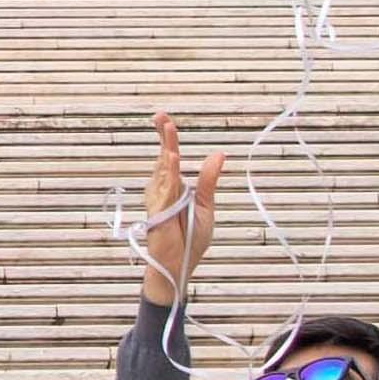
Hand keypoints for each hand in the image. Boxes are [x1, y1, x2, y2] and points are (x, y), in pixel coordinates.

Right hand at [130, 114, 223, 310]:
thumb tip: (219, 154)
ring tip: (168, 127)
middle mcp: (162, 190)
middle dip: (164, 136)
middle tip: (161, 115)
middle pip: (165, 158)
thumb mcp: (206, 205)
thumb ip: (209, 180)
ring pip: (165, 168)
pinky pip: (168, 188)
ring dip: (167, 146)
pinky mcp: (159, 211)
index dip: (166, 138)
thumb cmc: (190, 239)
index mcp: (173, 187)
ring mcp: (158, 199)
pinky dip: (171, 172)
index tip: (163, 120)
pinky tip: (173, 157)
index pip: (169, 158)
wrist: (181, 264)